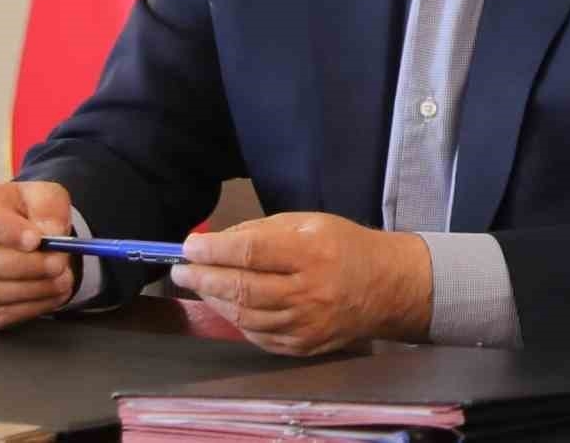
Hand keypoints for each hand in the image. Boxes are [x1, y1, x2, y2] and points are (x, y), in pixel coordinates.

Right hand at [0, 180, 76, 329]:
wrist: (21, 233)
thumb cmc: (24, 211)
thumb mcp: (43, 195)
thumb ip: (48, 208)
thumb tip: (52, 234)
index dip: (4, 231)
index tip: (36, 239)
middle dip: (24, 266)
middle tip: (58, 263)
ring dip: (32, 289)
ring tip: (63, 279)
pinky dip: (29, 308)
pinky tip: (52, 295)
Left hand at [172, 212, 430, 355]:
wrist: (387, 287)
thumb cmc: (345, 245)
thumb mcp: (310, 222)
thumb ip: (263, 230)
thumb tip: (217, 242)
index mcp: (311, 252)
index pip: (251, 253)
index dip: (214, 251)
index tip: (189, 246)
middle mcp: (308, 292)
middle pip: (242, 289)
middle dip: (203, 278)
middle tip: (181, 269)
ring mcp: (305, 325)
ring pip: (245, 317)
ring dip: (214, 300)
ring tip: (198, 284)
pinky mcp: (303, 347)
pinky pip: (257, 336)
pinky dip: (235, 320)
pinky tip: (224, 304)